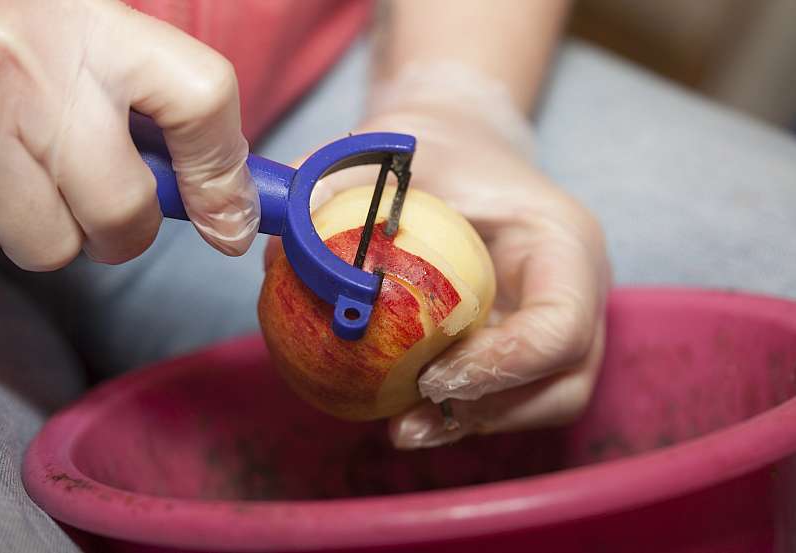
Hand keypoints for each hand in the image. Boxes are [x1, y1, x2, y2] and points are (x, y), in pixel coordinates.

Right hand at [0, 0, 258, 270]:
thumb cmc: (33, 29)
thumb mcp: (112, 41)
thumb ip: (179, 115)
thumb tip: (229, 222)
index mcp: (102, 34)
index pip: (201, 99)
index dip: (223, 181)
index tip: (229, 224)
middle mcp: (36, 77)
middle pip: (120, 215)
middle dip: (123, 233)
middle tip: (109, 207)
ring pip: (46, 246)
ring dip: (51, 232)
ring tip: (35, 180)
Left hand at [312, 102, 610, 447]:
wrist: (464, 148)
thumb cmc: (436, 147)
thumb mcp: (388, 149)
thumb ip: (337, 188)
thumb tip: (280, 253)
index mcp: (562, 241)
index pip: (562, 326)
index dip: (503, 366)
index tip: (429, 373)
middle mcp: (577, 290)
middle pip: (566, 383)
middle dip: (490, 412)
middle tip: (410, 417)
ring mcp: (560, 322)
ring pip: (544, 402)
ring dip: (472, 423)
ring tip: (401, 427)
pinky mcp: (529, 343)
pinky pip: (512, 395)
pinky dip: (461, 411)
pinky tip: (402, 409)